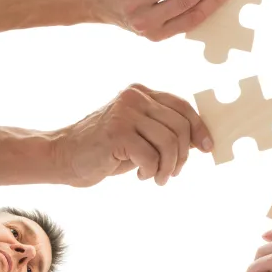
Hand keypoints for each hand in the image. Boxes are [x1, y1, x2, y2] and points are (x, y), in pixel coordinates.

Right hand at [49, 84, 209, 186]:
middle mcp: (134, 97)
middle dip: (182, 156)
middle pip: (180, 126)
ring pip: (170, 142)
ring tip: (157, 178)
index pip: (182, 106)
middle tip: (171, 173)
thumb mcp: (139, 135)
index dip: (199, 128)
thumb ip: (164, 131)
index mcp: (141, 93)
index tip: (207, 148)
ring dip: (169, 167)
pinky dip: (152, 171)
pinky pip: (152, 156)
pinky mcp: (117, 133)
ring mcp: (125, 112)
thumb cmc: (105, 150)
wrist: (64, 157)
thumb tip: (200, 140)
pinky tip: (141, 176)